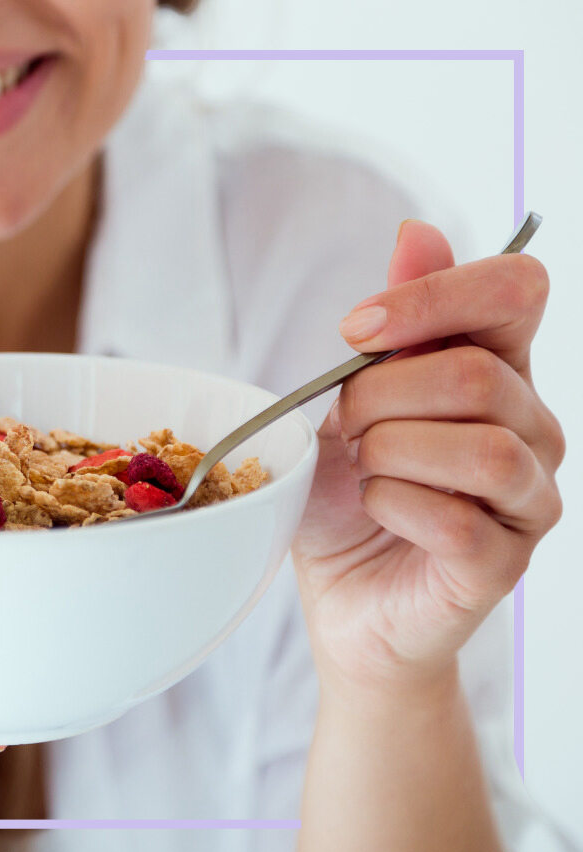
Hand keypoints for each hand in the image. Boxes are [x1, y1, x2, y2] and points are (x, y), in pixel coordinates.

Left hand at [291, 221, 563, 698]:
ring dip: (389, 454)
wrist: (343, 597)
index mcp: (498, 370)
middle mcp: (530, 427)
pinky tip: (377, 511)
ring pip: (477, 447)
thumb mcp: (352, 400)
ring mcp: (528, 497)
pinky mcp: (505, 561)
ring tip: (364, 470)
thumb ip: (394, 325)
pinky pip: (456, 519)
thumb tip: (417, 231)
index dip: (435, 297)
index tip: (357, 331)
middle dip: (379, 397)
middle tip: (344, 427)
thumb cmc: (348, 494)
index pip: (517, 290)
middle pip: (474, 374)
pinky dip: (394, 507)